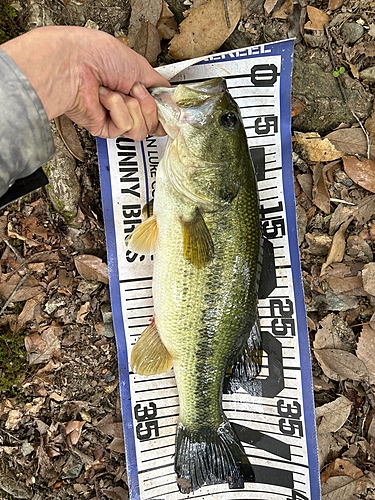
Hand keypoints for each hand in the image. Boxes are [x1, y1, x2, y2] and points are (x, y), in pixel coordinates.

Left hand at [2, 26, 169, 139]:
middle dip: (148, 105)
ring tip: (117, 92)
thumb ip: (159, 84)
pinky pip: (124, 127)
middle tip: (134, 89)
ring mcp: (115, 117)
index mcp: (134, 89)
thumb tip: (171, 96)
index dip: (163, 111)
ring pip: (141, 129)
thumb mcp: (140, 65)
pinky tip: (105, 97)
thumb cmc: (99, 56)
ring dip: (132, 107)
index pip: (158, 111)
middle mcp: (126, 105)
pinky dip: (117, 109)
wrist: (75, 65)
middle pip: (153, 123)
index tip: (166, 105)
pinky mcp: (105, 128)